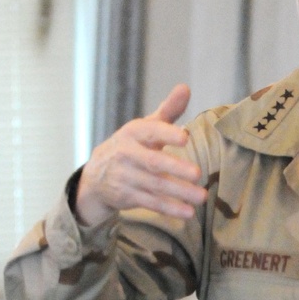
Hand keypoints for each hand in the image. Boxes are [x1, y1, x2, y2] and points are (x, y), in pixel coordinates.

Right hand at [75, 85, 207, 225]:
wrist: (97, 176)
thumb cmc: (132, 146)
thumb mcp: (145, 127)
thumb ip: (168, 110)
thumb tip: (186, 87)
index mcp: (133, 133)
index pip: (150, 131)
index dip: (167, 134)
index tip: (185, 138)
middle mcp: (127, 154)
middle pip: (152, 162)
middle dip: (175, 168)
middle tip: (198, 173)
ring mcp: (126, 177)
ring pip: (154, 185)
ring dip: (178, 192)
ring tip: (201, 197)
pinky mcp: (127, 196)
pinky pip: (150, 203)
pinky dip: (169, 209)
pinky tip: (188, 212)